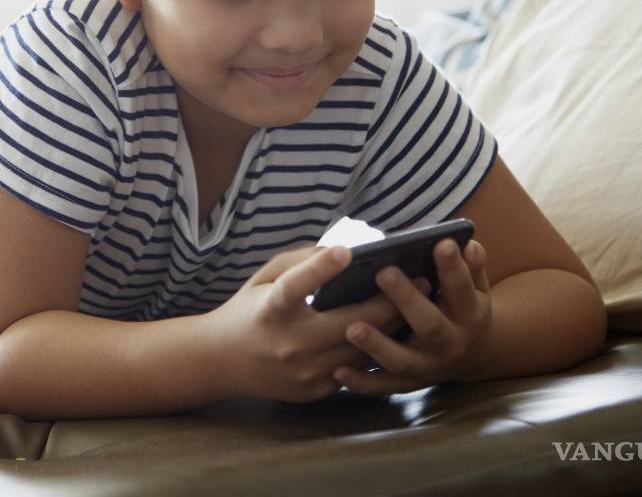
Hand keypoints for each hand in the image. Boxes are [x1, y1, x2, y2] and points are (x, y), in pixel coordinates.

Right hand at [203, 244, 402, 403]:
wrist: (221, 362)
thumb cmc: (249, 310)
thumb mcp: (264, 277)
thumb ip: (300, 262)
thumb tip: (342, 252)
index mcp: (270, 310)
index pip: (294, 287)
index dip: (319, 270)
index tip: (345, 251)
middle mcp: (287, 344)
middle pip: (347, 323)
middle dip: (388, 302)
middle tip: (420, 280)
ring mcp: (302, 373)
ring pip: (360, 349)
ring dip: (392, 327)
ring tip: (418, 304)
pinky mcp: (313, 391)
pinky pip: (355, 370)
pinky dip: (376, 351)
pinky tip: (397, 333)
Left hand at [332, 238, 492, 395]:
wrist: (472, 355)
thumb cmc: (462, 308)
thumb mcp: (475, 288)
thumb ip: (471, 266)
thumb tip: (466, 243)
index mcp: (469, 313)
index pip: (461, 288)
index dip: (453, 267)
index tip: (441, 243)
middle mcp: (449, 342)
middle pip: (429, 323)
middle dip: (407, 299)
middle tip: (384, 272)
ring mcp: (427, 366)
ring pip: (401, 359)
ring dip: (377, 345)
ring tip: (352, 327)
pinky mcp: (407, 383)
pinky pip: (382, 386)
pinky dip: (360, 381)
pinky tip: (337, 371)